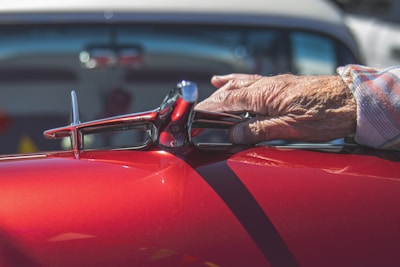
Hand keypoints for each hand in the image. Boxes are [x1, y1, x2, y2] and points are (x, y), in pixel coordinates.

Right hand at [195, 73, 356, 143]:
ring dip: (225, 90)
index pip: (227, 101)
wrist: (351, 101)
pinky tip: (232, 80)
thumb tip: (234, 134)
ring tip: (212, 90)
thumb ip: (258, 130)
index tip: (196, 115)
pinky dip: (239, 81)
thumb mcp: (289, 129)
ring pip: (241, 84)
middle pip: (231, 91)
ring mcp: (274, 83)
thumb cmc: (324, 115)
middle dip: (213, 100)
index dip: (210, 109)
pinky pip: (253, 80)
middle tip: (200, 111)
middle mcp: (265, 85)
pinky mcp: (282, 84)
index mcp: (264, 95)